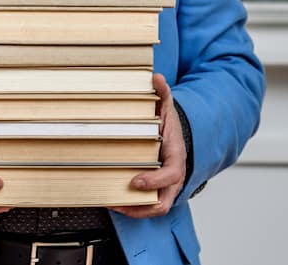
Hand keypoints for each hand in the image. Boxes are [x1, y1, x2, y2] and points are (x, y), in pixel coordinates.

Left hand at [109, 73, 186, 217]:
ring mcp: (166, 186)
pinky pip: (148, 205)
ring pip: (156, 207)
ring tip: (112, 204)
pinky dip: (132, 207)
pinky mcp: (157, 190)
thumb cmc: (169, 126)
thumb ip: (162, 94)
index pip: (170, 175)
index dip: (153, 180)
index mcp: (176, 158)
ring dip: (134, 210)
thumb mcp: (166, 108)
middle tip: (118, 201)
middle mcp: (174, 177)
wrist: (176, 137)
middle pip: (164, 201)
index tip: (135, 181)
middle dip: (142, 206)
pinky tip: (113, 200)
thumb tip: (156, 78)